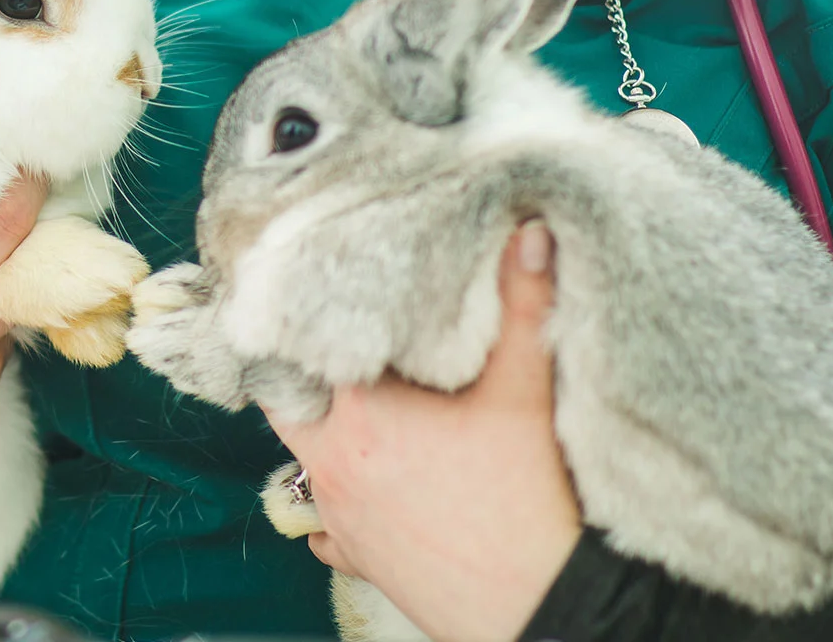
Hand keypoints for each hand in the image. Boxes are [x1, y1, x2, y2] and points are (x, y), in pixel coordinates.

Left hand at [265, 221, 580, 641]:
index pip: (294, 352)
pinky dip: (331, 500)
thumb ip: (523, 305)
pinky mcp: (357, 558)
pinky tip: (357, 482)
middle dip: (305, 373)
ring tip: (347, 405)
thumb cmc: (530, 506)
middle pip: (287, 402)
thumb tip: (527, 229)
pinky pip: (321, 525)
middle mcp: (331, 465)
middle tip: (331, 345)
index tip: (305, 295)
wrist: (545, 606)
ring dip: (320, 434)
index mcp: (357, 416)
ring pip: (300, 461)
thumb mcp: (525, 394)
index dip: (299, 321)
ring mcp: (336, 517)